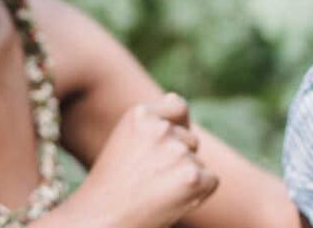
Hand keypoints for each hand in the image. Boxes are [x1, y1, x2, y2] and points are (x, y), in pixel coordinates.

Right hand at [63, 93, 218, 227]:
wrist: (101, 221)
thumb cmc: (112, 185)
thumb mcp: (125, 140)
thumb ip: (153, 120)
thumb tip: (175, 97)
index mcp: (140, 114)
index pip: (179, 107)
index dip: (175, 129)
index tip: (155, 150)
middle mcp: (160, 129)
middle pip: (190, 139)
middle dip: (178, 158)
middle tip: (147, 180)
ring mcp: (177, 152)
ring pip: (198, 162)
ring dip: (185, 177)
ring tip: (154, 192)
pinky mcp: (193, 177)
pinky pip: (211, 180)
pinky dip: (198, 194)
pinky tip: (170, 202)